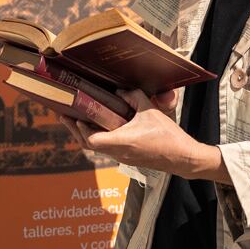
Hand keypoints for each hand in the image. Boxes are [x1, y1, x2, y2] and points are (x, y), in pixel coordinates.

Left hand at [58, 90, 228, 182]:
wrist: (182, 158)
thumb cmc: (167, 136)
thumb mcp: (150, 110)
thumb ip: (134, 97)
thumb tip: (121, 90)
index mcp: (122, 142)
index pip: (92, 140)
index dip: (81, 129)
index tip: (76, 116)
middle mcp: (119, 152)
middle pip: (89, 145)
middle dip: (76, 131)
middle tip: (66, 117)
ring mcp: (123, 157)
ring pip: (98, 148)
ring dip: (87, 135)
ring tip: (79, 121)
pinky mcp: (129, 158)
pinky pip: (108, 148)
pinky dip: (100, 138)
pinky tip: (102, 127)